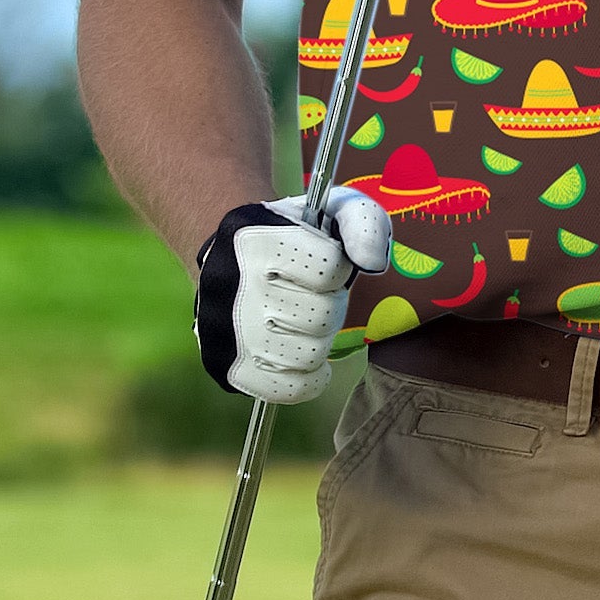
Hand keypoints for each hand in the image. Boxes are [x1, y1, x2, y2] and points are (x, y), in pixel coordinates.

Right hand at [193, 187, 390, 402]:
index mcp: (258, 240)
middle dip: (331, 304)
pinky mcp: (227, 369)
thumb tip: (373, 263)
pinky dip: (308, 378)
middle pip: (322, 316)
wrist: (232, 255)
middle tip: (316, 295)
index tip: (327, 263)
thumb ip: (365, 224)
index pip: (330, 269)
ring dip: (319, 339)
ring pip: (308, 355)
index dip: (339, 267)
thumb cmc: (297, 233)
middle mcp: (234, 288)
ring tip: (306, 321)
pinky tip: (306, 354)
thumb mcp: (334, 209)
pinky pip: (288, 390)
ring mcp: (226, 334)